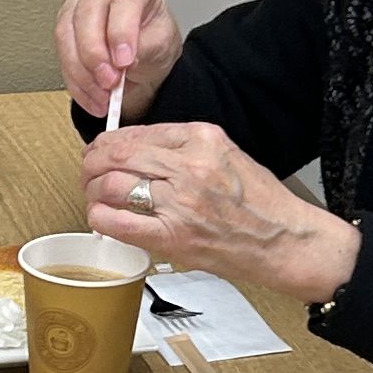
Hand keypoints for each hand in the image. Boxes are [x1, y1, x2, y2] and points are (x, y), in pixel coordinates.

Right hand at [55, 0, 182, 118]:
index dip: (121, 30)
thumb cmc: (154, 35)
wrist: (143, 50)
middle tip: (110, 81)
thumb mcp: (163, 42)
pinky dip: (75, 81)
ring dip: (83, 72)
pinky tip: (91, 96)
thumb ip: (144, 47)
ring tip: (103, 96)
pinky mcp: (64, 22)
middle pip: (88, 12)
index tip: (124, 60)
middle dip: (95, 53)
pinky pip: (61, 53)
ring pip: (67, 33)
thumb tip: (123, 61)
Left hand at [79, 116, 360, 307]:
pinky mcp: (173, 236)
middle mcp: (189, 165)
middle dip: (93, 163)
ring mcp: (180, 201)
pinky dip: (100, 217)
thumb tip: (137, 149)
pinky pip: (118, 221)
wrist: (284, 240)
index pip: (137, 132)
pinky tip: (100, 217)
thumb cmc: (260, 203)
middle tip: (88, 172)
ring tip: (95, 196)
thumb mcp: (226, 154)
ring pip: (111, 184)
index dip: (110, 142)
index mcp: (202, 138)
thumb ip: (184, 148)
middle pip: (117, 154)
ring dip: (93, 190)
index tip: (103, 150)